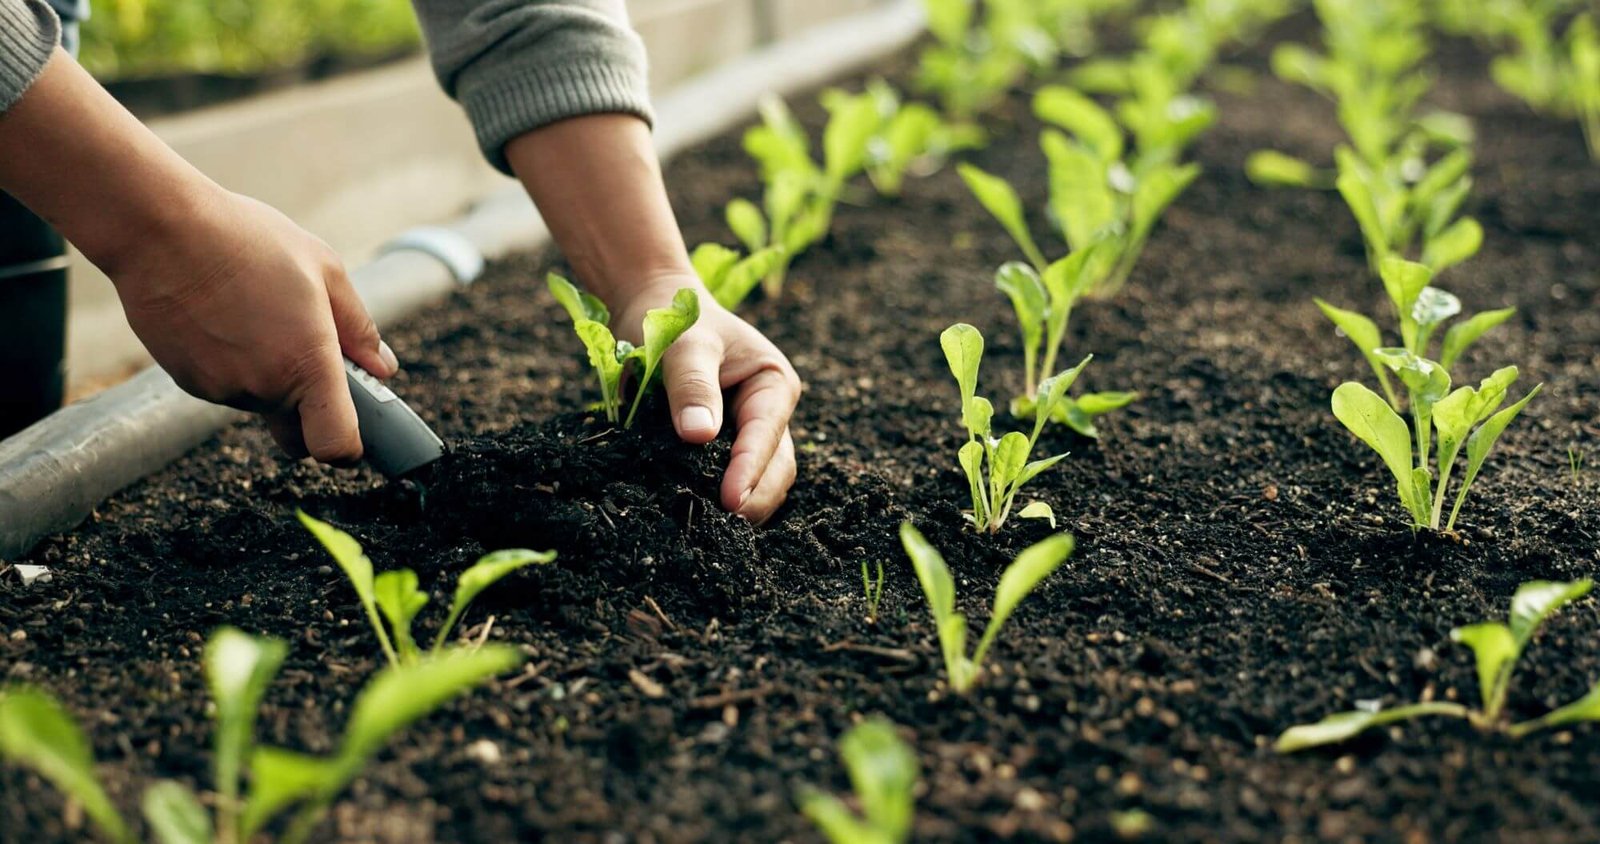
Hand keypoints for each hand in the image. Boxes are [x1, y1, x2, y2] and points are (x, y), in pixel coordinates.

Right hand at [107, 187, 397, 462]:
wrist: (160, 229)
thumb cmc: (248, 240)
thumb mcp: (324, 270)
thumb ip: (358, 328)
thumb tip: (382, 368)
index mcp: (307, 364)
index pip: (334, 445)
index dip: (348, 447)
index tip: (354, 428)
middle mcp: (263, 388)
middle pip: (297, 428)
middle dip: (309, 407)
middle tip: (306, 351)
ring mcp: (221, 388)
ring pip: (260, 402)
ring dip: (267, 375)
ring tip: (255, 312)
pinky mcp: (187, 381)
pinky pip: (225, 386)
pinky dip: (232, 364)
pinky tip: (223, 316)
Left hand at [612, 275, 800, 522]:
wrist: (654, 309)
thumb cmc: (674, 319)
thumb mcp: (683, 344)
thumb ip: (692, 385)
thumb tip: (698, 435)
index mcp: (772, 384)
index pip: (767, 435)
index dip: (750, 469)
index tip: (731, 500)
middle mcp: (769, 414)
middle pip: (776, 468)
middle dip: (755, 498)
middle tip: (721, 526)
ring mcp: (747, 434)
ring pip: (759, 482)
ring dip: (741, 506)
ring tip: (709, 528)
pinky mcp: (721, 448)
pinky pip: (727, 480)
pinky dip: (717, 499)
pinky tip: (695, 514)